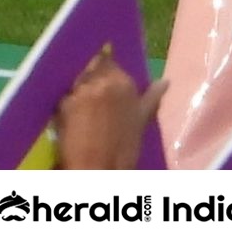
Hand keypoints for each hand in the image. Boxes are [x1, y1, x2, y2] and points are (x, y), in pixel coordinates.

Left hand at [54, 47, 166, 169]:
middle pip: (91, 67)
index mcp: (123, 82)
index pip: (109, 60)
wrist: (99, 171)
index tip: (104, 78)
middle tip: (93, 94)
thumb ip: (152, 98)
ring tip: (82, 108)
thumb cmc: (124, 148)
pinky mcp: (65, 104)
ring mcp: (82, 91)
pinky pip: (65, 97)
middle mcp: (102, 80)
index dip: (105, 69)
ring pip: (78, 81)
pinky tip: (72, 118)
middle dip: (91, 76)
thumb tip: (165, 81)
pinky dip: (67, 105)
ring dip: (79, 90)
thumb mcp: (142, 121)